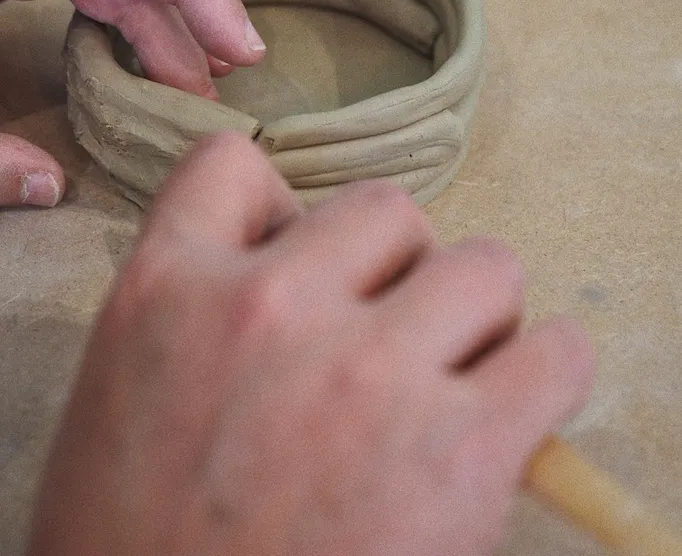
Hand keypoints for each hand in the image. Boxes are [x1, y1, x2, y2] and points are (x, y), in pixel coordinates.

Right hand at [29, 132, 593, 555]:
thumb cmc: (134, 536)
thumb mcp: (125, 385)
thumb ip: (199, 301)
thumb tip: (305, 257)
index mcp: (167, 287)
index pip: (229, 163)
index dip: (276, 204)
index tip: (300, 257)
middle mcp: (267, 306)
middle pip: (385, 209)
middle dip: (391, 264)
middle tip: (382, 332)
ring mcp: (364, 372)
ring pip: (483, 264)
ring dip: (473, 311)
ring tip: (450, 373)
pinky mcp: (456, 452)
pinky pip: (556, 353)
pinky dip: (547, 371)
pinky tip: (515, 408)